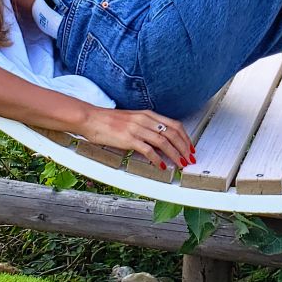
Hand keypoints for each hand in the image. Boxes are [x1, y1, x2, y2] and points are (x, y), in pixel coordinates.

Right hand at [79, 107, 194, 169]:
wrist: (91, 119)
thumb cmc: (109, 121)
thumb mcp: (132, 119)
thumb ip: (146, 127)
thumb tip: (159, 141)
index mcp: (148, 114)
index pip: (175, 125)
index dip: (185, 138)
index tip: (190, 148)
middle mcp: (145, 120)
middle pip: (173, 134)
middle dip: (184, 148)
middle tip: (189, 159)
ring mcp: (137, 129)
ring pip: (163, 142)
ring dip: (175, 155)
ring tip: (180, 164)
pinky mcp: (128, 139)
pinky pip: (148, 150)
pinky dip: (157, 159)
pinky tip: (161, 166)